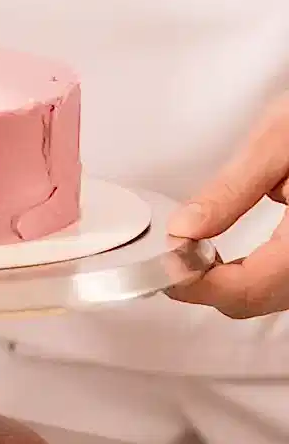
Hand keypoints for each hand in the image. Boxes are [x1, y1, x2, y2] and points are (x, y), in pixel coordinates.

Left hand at [167, 96, 288, 317]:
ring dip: (227, 284)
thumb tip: (186, 228)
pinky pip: (281, 282)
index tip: (165, 266)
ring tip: (192, 254)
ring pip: (269, 296)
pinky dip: (249, 276)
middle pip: (255, 300)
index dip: (197, 284)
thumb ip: (232, 189)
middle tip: (170, 259)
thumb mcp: (279, 143)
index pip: (246, 289)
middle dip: (206, 286)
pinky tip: (224, 257)